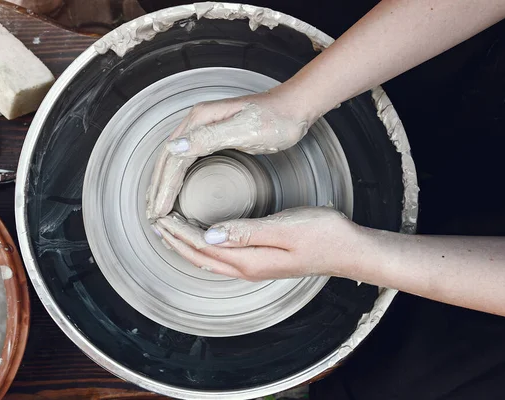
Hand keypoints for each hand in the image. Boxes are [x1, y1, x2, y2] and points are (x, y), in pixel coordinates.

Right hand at [146, 85, 316, 219]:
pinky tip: (176, 191)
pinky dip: (177, 178)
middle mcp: (196, 122)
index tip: (159, 212)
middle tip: (152, 217)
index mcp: (200, 120)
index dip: (164, 188)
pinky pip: (187, 161)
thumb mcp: (244, 130)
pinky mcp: (213, 137)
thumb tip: (174, 148)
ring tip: (158, 208)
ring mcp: (203, 129)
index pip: (172, 160)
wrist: (295, 108)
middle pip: (167, 160)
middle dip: (157, 189)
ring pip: (174, 161)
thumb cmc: (275, 119)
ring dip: (163, 185)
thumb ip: (209, 137)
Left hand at [152, 207, 370, 281]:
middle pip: (200, 256)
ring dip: (187, 245)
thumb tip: (209, 234)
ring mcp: (254, 266)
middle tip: (155, 223)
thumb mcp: (284, 229)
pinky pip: (223, 256)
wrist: (349, 250)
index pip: (202, 245)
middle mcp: (247, 268)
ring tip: (170, 232)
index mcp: (248, 259)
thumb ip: (245, 232)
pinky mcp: (262, 260)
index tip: (160, 217)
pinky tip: (203, 240)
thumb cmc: (322, 235)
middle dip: (175, 241)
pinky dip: (205, 247)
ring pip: (210, 258)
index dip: (178, 232)